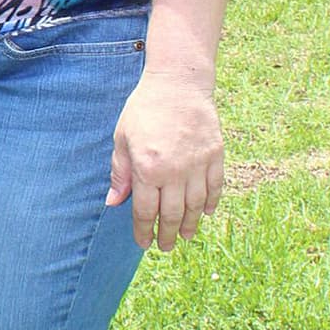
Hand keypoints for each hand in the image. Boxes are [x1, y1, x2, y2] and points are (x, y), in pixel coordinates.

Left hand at [106, 70, 223, 251]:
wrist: (178, 83)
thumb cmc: (145, 109)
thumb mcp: (122, 138)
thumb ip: (119, 172)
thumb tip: (113, 202)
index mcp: (147, 168)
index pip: (145, 210)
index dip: (143, 230)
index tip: (143, 242)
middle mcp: (174, 170)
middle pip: (172, 214)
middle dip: (167, 234)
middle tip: (165, 247)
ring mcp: (198, 164)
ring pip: (196, 205)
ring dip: (190, 224)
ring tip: (185, 236)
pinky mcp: (215, 155)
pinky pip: (215, 187)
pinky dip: (211, 203)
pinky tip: (206, 213)